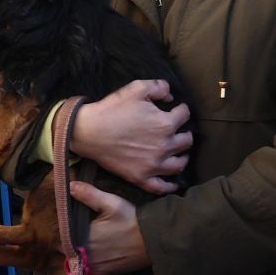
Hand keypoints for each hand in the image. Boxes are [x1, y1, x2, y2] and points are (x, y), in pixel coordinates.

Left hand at [67, 181, 149, 274]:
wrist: (156, 239)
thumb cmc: (132, 220)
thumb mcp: (111, 202)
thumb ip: (88, 194)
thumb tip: (69, 186)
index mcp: (83, 241)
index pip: (61, 241)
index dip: (61, 233)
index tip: (65, 224)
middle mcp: (88, 259)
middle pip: (71, 252)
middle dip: (71, 243)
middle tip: (78, 231)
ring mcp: (99, 269)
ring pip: (82, 262)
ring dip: (82, 254)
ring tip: (89, 241)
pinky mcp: (110, 274)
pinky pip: (95, 269)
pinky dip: (95, 261)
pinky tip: (102, 250)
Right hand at [69, 81, 190, 193]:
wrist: (89, 131)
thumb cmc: (112, 108)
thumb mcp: (137, 88)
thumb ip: (159, 87)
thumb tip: (170, 97)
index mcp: (166, 124)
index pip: (185, 115)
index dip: (182, 109)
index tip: (178, 109)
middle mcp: (164, 146)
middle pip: (186, 141)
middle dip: (184, 133)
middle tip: (179, 131)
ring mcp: (153, 164)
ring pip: (179, 164)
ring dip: (182, 157)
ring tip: (179, 153)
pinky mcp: (141, 177)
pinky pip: (161, 187)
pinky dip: (170, 186)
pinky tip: (173, 184)